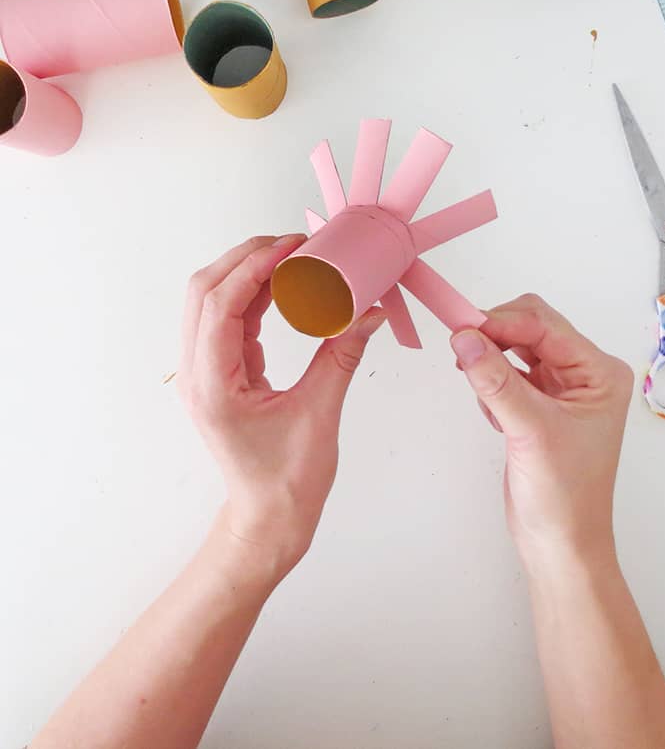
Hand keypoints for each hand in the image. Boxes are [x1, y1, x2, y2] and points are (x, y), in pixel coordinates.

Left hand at [178, 235, 385, 586]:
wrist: (267, 520)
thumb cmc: (287, 483)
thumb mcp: (320, 415)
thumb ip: (341, 356)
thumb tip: (368, 310)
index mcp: (214, 385)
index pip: (221, 305)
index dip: (255, 266)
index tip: (292, 246)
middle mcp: (198, 374)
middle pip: (205, 292)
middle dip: (246, 258)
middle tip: (293, 244)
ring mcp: (204, 373)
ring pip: (211, 301)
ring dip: (247, 273)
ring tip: (292, 258)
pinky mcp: (219, 374)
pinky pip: (227, 320)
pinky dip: (252, 296)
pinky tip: (284, 288)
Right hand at [451, 295, 633, 571]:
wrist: (560, 544)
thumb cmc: (563, 495)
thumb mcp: (530, 431)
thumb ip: (495, 382)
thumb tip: (464, 338)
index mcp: (598, 373)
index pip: (545, 326)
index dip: (502, 322)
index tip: (461, 329)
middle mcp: (583, 374)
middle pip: (530, 328)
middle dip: (495, 335)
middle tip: (460, 347)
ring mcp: (560, 389)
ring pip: (515, 348)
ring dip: (490, 359)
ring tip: (479, 389)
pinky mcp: (537, 404)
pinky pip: (506, 373)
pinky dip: (490, 382)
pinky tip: (493, 414)